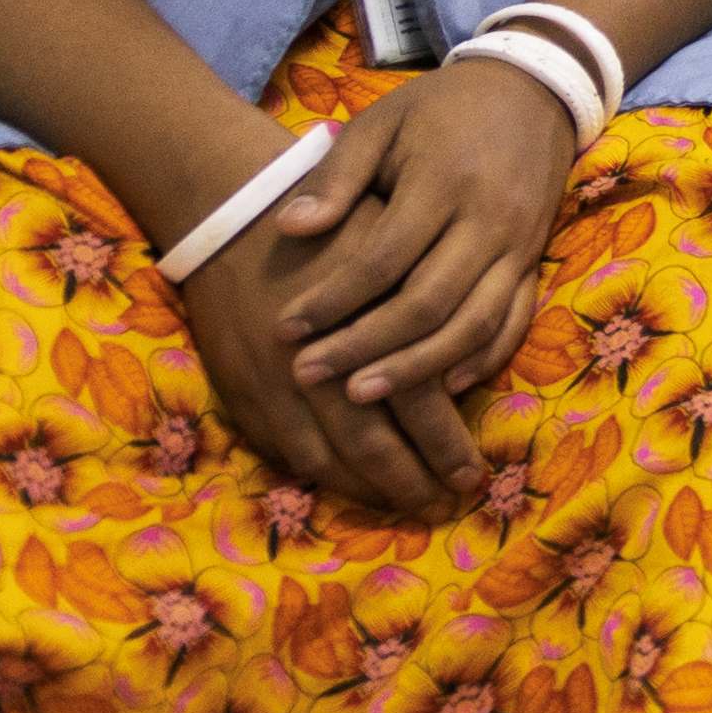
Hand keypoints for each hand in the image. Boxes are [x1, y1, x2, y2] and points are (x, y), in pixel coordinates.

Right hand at [175, 194, 483, 520]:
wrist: (237, 206)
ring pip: (326, 457)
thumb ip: (434, 303)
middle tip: (444, 505)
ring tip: (400, 503)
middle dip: (412, 482)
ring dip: (364, 488)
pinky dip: (314, 471)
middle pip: (374, 445)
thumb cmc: (334, 218)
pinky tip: (340, 482)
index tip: (474, 475)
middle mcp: (324, 365)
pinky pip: (280, 448)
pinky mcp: (241, 389)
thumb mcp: (398, 244)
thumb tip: (471, 366)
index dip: (448, 448)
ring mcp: (275, 383)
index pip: (422, 407)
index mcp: (375, 327)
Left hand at [267, 60, 581, 421]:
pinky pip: (514, 323)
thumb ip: (338, 175)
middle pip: (427, 303)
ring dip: (416, 368)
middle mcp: (488, 220)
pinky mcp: (536, 261)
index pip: (383, 259)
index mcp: (444, 181)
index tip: (285, 329)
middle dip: (364, 346)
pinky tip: (438, 388)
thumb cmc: (442, 110)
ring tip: (359, 394)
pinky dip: (479, 361)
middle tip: (307, 375)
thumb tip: (289, 227)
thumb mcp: (384, 122)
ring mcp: (519, 246)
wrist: (534, 91)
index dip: (332, 301)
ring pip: (472, 325)